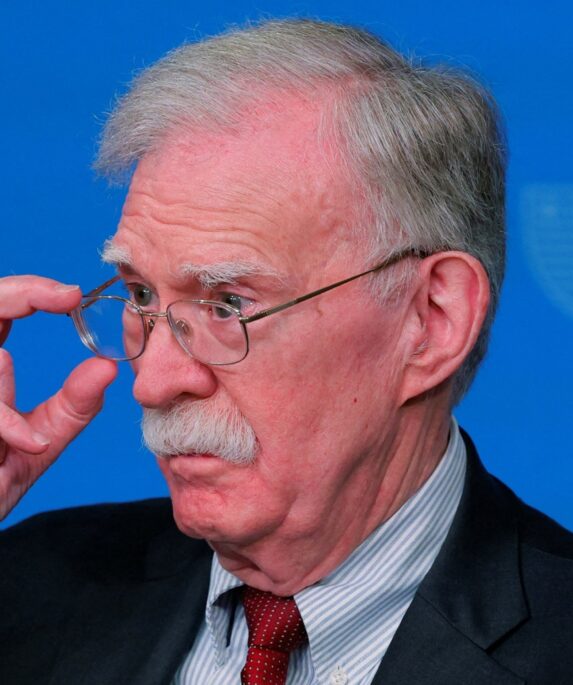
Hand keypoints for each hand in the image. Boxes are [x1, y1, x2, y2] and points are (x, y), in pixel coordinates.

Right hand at [0, 276, 116, 519]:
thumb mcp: (40, 442)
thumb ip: (72, 405)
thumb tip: (107, 366)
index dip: (29, 289)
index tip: (72, 295)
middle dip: (22, 292)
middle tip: (66, 296)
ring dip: (6, 396)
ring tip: (30, 435)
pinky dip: (7, 427)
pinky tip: (27, 444)